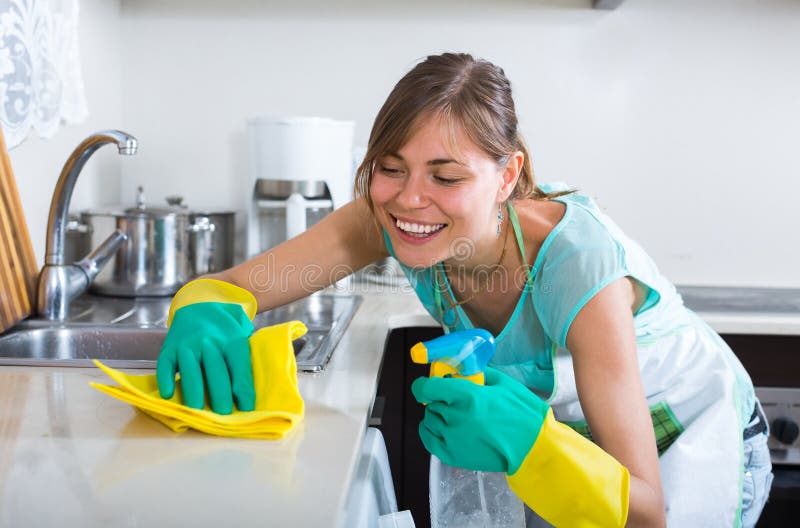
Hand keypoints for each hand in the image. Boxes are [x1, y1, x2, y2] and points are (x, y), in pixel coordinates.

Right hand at [156, 279, 257, 414]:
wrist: (201, 304)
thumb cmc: (226, 329)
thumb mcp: (242, 336)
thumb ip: (246, 358)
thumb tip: (250, 393)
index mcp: (231, 339)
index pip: (239, 366)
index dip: (243, 388)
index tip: (246, 408)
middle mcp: (209, 341)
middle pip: (216, 371)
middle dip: (221, 395)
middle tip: (223, 415)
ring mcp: (187, 344)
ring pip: (191, 370)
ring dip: (194, 392)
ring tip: (197, 411)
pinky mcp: (169, 348)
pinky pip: (165, 365)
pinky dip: (166, 380)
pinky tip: (169, 395)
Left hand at [411, 366, 547, 472]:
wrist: (533, 447)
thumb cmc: (522, 414)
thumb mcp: (503, 383)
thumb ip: (479, 374)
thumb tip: (463, 371)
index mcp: (467, 396)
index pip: (428, 387)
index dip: (424, 384)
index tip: (426, 384)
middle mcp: (456, 416)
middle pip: (431, 403)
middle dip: (438, 399)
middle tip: (452, 401)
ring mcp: (453, 437)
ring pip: (429, 420)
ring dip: (436, 415)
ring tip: (452, 415)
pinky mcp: (453, 455)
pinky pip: (429, 439)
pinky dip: (430, 431)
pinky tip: (440, 428)